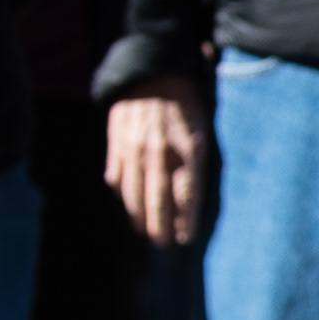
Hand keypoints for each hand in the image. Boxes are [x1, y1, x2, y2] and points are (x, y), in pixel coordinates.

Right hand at [104, 79, 207, 244]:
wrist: (152, 76)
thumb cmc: (185, 108)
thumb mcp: (202, 134)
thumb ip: (194, 166)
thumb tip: (188, 200)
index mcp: (186, 150)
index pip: (186, 194)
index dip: (185, 219)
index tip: (185, 238)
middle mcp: (159, 153)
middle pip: (157, 199)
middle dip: (160, 225)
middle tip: (162, 243)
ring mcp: (134, 149)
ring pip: (133, 192)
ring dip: (138, 215)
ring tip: (143, 230)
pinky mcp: (116, 144)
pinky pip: (116, 176)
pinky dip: (121, 193)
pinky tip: (127, 204)